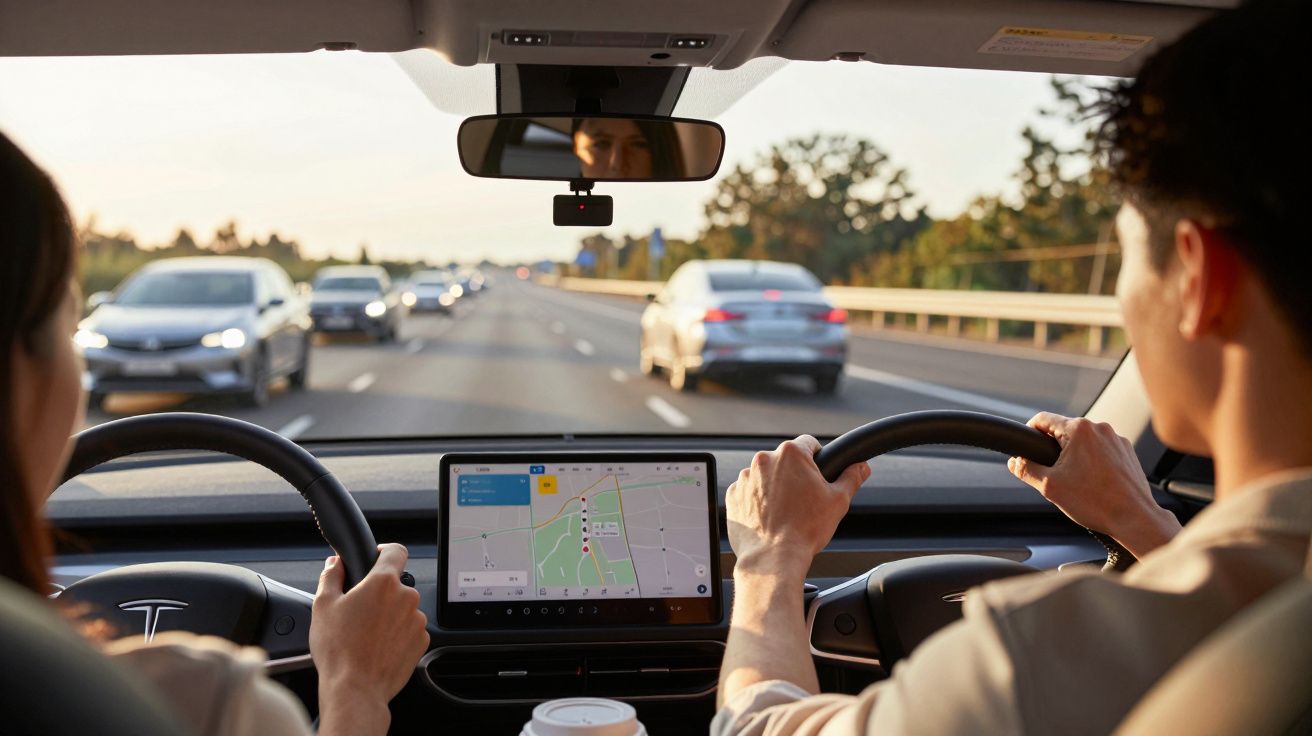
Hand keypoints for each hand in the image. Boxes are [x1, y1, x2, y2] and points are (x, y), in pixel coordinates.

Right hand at [311, 544, 429, 735]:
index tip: (374, 559)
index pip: (395, 551)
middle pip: (396, 584)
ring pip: (403, 608)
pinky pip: (410, 629)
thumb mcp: (323, 606)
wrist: (355, 690)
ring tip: (366, 634)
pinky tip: (378, 646)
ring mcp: (417, 620)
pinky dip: (397, 634)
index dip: (383, 551)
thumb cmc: (338, 651)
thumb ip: (330, 576)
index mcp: (384, 583)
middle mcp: (406, 598)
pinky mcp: (422, 641)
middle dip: (379, 593)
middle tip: (359, 610)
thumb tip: (335, 563)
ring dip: (389, 615)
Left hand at [726, 435, 870, 579]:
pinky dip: (757, 501)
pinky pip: (749, 492)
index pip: (808, 443)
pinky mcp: (733, 495)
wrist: (773, 557)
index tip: (818, 473)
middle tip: (804, 499)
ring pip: (765, 476)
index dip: (817, 458)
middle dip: (795, 475)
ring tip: (785, 512)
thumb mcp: (838, 501)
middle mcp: (764, 460)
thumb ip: (851, 478)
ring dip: (774, 487)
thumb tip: (861, 468)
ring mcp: (745, 477)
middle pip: (785, 460)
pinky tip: (769, 517)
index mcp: (791, 454)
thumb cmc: (805, 529)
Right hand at [1008, 413, 1179, 557]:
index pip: (1043, 419)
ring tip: (1077, 482)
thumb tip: (1015, 462)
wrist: (1134, 518)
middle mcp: (1099, 428)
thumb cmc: (1095, 502)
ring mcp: (1116, 439)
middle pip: (1064, 431)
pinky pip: (1102, 450)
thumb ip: (1027, 470)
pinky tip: (1094, 483)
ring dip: (1075, 456)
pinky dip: (1093, 462)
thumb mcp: (1049, 487)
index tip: (1027, 447)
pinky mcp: (1127, 451)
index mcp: (1078, 430)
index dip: (1029, 432)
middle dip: (1055, 449)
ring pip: (1084, 441)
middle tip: (1053, 474)